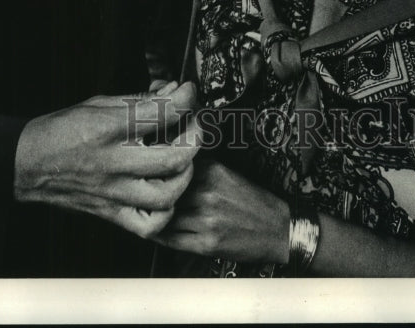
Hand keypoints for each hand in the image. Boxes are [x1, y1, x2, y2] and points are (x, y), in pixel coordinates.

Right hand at [13, 81, 200, 237]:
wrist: (27, 163)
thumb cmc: (62, 130)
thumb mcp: (100, 103)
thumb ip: (141, 100)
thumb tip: (172, 92)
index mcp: (109, 128)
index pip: (161, 112)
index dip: (185, 98)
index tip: (188, 91)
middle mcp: (113, 162)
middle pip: (173, 157)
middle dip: (195, 136)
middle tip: (193, 124)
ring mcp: (113, 192)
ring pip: (167, 194)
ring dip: (185, 174)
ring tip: (182, 158)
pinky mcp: (111, 213)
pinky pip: (149, 224)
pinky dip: (166, 210)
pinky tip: (165, 191)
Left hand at [152, 158, 289, 264]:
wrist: (277, 228)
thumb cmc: (251, 201)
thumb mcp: (226, 174)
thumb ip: (198, 170)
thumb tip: (166, 170)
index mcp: (212, 171)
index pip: (170, 171)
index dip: (154, 175)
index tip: (143, 177)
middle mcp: (207, 193)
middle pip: (164, 194)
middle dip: (150, 197)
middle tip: (137, 197)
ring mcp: (206, 220)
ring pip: (164, 218)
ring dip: (153, 217)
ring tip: (144, 215)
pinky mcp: (207, 244)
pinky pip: (171, 240)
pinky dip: (160, 236)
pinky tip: (156, 231)